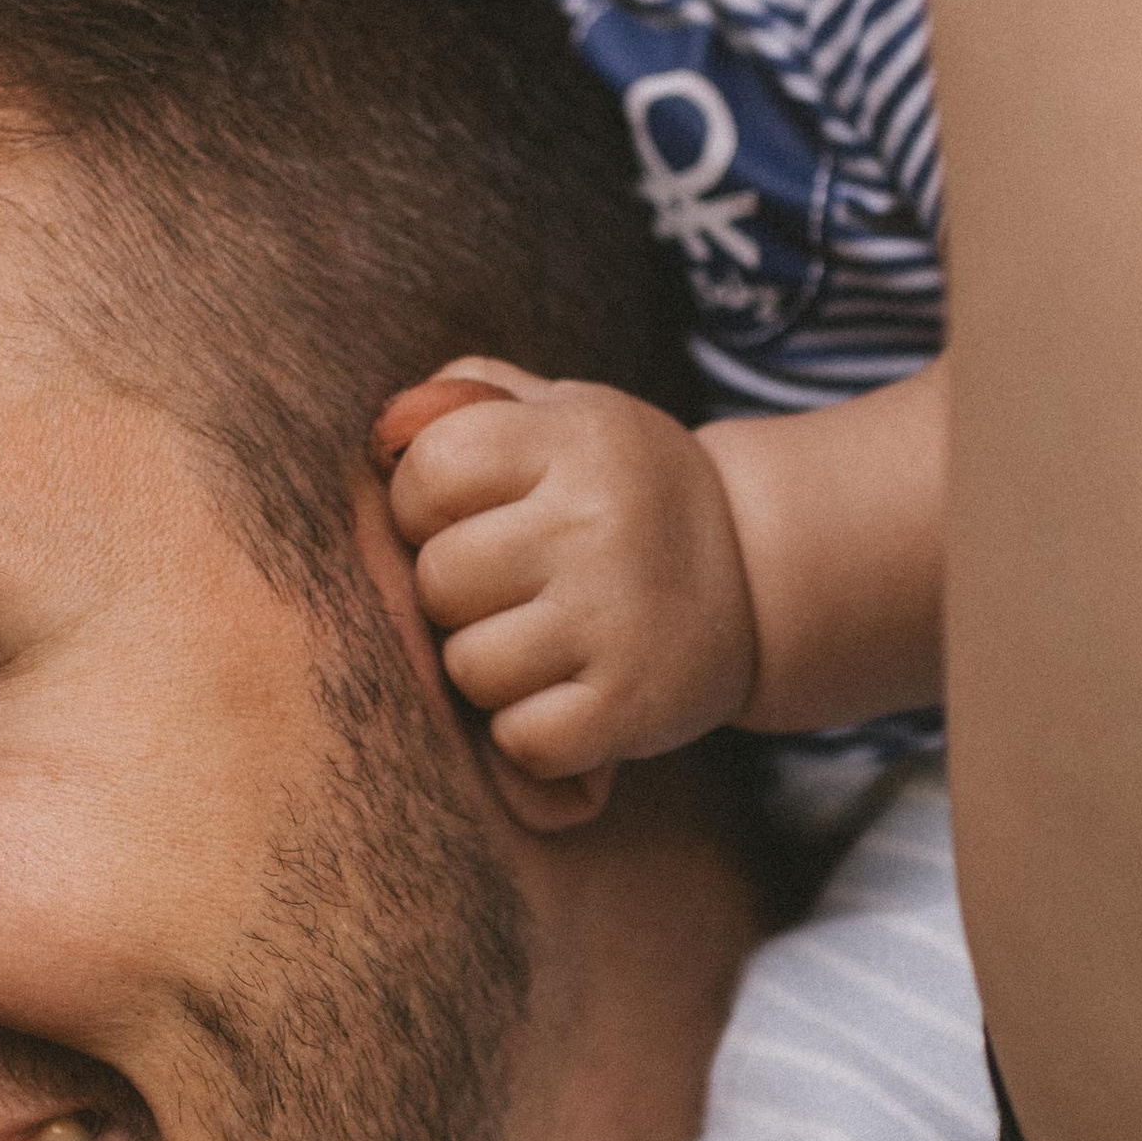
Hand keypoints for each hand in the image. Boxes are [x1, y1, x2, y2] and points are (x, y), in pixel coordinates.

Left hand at [374, 361, 758, 784]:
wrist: (756, 572)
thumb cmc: (620, 494)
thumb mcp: (566, 415)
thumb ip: (469, 401)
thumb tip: (385, 432)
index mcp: (575, 438)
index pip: (431, 469)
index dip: (423, 505)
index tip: (464, 518)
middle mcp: (598, 521)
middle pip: (439, 580)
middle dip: (454, 595)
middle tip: (509, 589)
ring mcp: (619, 618)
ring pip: (469, 667)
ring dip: (488, 668)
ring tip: (541, 642)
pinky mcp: (633, 705)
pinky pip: (520, 740)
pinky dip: (529, 734)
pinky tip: (567, 696)